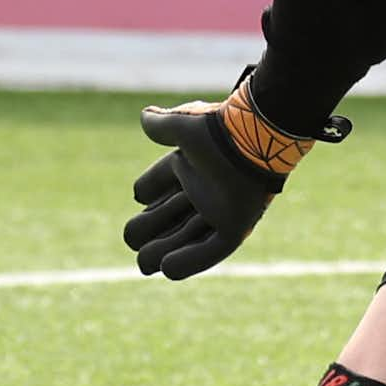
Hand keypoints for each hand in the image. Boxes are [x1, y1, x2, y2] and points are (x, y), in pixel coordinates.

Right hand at [125, 77, 321, 277]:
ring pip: (187, 236)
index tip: (139, 196)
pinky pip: (211, 250)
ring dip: (165, 250)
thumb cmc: (217, 130)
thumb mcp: (180, 126)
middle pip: (172, 216)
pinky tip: (167, 269)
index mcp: (192, 165)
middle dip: (151, 230)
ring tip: (144, 264)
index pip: (163, 182)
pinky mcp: (236, 226)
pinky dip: (190, 261)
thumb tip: (145, 116)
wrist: (253, 137)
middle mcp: (206, 189)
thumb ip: (160, 125)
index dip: (150, 190)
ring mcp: (220, 210)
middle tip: (132, 239)